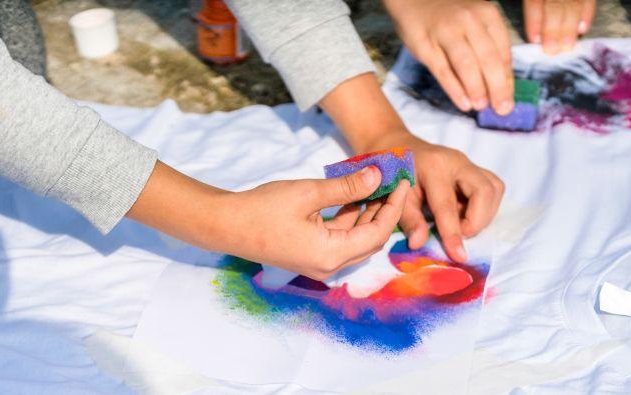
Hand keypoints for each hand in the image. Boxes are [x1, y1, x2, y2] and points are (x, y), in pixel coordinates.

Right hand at [225, 166, 408, 279]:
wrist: (227, 225)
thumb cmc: (263, 209)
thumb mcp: (308, 193)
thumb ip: (346, 187)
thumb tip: (377, 176)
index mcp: (331, 254)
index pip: (377, 232)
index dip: (394, 206)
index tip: (402, 181)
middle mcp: (330, 265)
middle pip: (371, 239)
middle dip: (385, 210)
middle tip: (393, 180)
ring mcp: (320, 262)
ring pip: (356, 238)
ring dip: (368, 212)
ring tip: (377, 183)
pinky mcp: (311, 254)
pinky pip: (340, 238)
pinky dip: (350, 217)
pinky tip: (354, 195)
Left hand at [359, 131, 503, 262]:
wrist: (397, 147)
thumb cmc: (393, 174)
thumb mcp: (394, 196)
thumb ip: (408, 220)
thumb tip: (418, 244)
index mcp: (433, 167)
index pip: (447, 205)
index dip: (453, 233)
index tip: (459, 256)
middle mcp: (456, 161)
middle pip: (485, 191)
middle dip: (478, 220)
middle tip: (461, 233)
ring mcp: (468, 162)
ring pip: (494, 188)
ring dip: (484, 214)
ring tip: (462, 224)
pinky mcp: (475, 168)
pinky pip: (492, 188)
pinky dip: (484, 206)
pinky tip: (465, 213)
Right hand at [384, 0, 513, 114]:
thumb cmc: (449, 16)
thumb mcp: (475, 21)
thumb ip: (488, 46)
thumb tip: (501, 83)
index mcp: (487, 14)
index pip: (503, 51)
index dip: (507, 78)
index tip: (509, 99)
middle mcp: (469, 21)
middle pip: (488, 59)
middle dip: (498, 88)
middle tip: (503, 110)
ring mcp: (446, 33)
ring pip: (466, 65)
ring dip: (477, 89)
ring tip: (482, 107)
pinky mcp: (425, 46)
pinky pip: (443, 71)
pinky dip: (455, 90)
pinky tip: (463, 104)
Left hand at [523, 0, 595, 53]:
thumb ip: (533, 6)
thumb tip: (533, 34)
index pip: (534, 1)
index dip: (534, 20)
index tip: (534, 40)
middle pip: (554, 3)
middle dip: (553, 28)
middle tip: (552, 50)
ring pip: (573, 3)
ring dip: (570, 26)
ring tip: (567, 46)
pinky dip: (587, 14)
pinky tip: (582, 29)